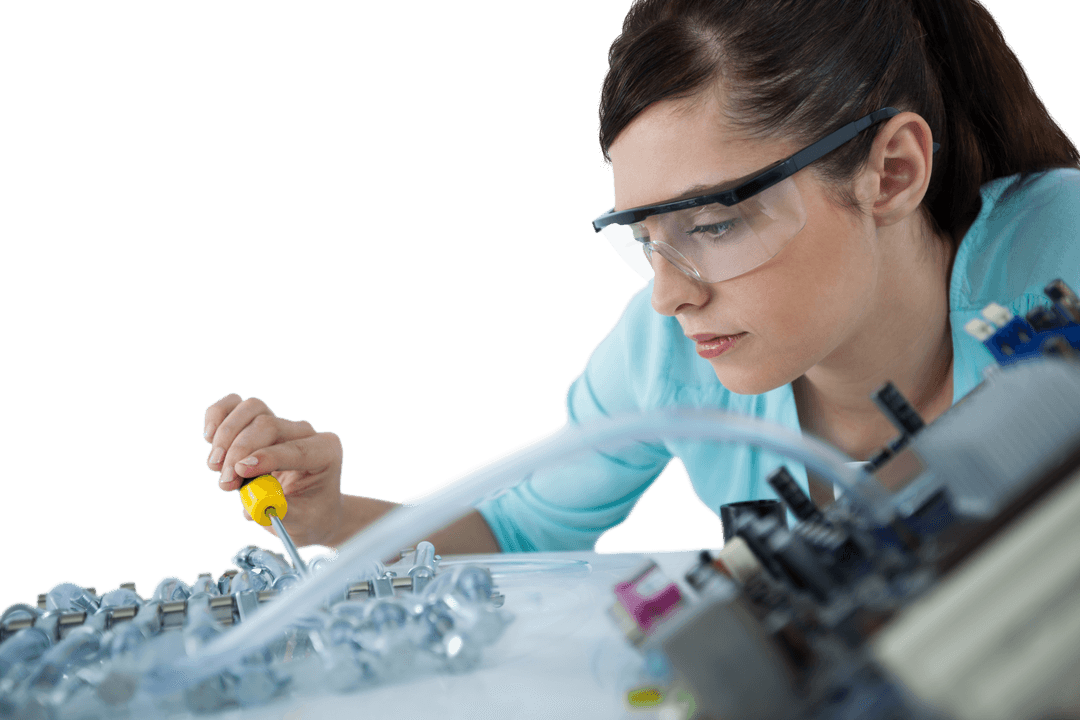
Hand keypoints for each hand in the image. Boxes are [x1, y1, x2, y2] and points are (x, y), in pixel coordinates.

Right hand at [203, 393, 344, 547]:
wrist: (309, 510)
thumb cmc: (309, 515)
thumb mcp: (302, 522)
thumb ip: (282, 512)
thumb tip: (254, 504)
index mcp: (325, 452)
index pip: (296, 448)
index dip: (266, 457)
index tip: (241, 470)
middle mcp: (305, 432)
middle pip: (268, 425)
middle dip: (239, 452)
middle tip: (225, 481)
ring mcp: (281, 424)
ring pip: (252, 408)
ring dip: (227, 435)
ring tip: (216, 466)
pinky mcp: (259, 422)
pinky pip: (234, 405)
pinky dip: (218, 416)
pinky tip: (210, 438)